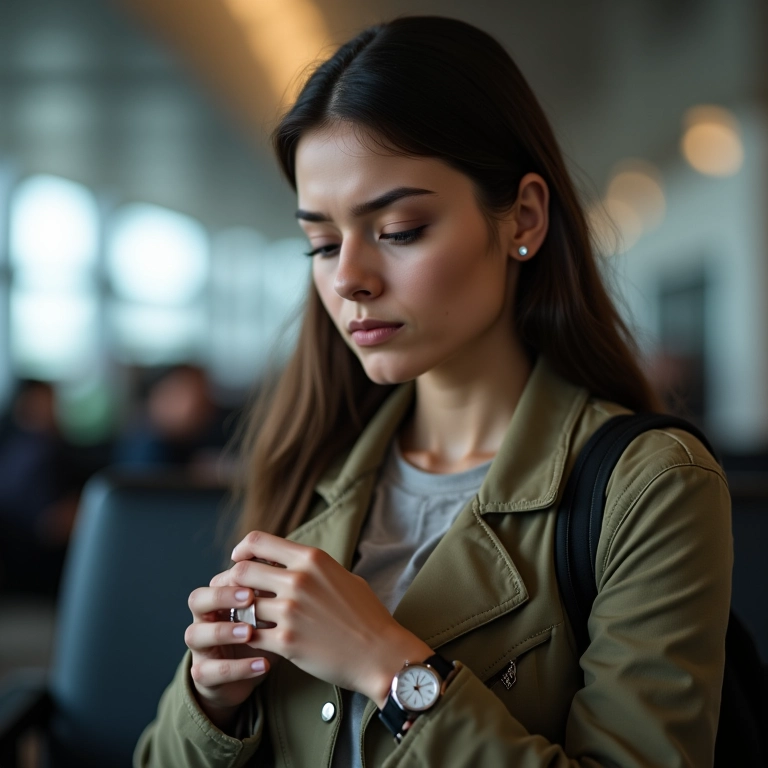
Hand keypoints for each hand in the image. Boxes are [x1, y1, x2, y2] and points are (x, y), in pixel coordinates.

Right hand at [184, 583, 274, 730]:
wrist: (246, 674)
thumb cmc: (259, 633)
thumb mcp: (267, 612)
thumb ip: (272, 593)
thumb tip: (290, 568)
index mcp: (217, 599)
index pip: (216, 580)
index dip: (234, 576)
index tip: (260, 576)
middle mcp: (203, 619)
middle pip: (197, 599)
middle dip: (221, 596)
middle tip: (249, 598)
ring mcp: (200, 647)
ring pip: (195, 635)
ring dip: (223, 631)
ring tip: (250, 632)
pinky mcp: (202, 674)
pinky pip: (210, 671)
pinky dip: (238, 668)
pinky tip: (263, 664)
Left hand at [211, 531, 432, 706]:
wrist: (381, 654)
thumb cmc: (367, 615)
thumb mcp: (343, 576)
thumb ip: (314, 568)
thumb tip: (291, 562)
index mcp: (312, 559)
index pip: (259, 541)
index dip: (242, 549)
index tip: (238, 559)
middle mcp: (298, 580)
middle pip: (242, 571)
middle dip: (232, 581)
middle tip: (233, 593)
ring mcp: (290, 611)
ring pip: (243, 605)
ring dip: (239, 613)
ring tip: (242, 619)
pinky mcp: (286, 641)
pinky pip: (251, 635)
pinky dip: (247, 638)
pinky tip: (253, 641)